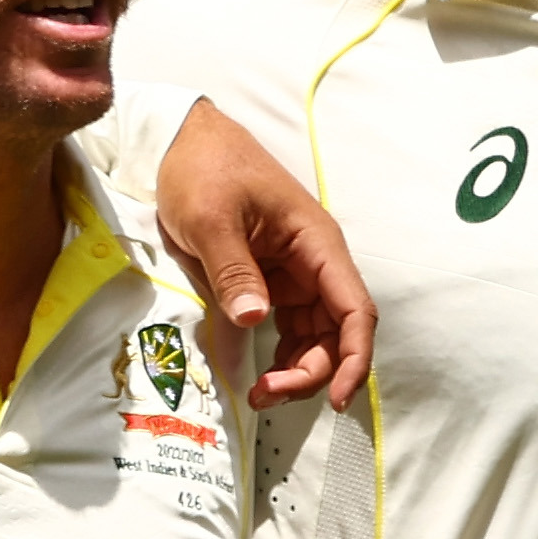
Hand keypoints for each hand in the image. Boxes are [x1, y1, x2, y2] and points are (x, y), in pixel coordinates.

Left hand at [153, 101, 370, 409]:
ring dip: (295, 371)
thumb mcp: (212, 219)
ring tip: (259, 394)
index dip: (353, 358)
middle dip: (312, 373)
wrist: (182, 141)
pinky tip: (255, 375)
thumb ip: (233, 270)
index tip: (336, 397)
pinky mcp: (270, 282)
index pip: (355, 310)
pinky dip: (278, 357)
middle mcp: (314, 264)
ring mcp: (293, 275)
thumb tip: (253, 319)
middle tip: (266, 395)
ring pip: (313, 337)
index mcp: (316, 244)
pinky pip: (286, 329)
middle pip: (336, 333)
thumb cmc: (204, 169)